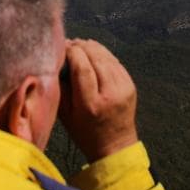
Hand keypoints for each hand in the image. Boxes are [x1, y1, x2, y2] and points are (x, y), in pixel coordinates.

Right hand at [58, 39, 138, 160]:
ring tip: (80, 45)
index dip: (72, 52)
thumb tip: (58, 62)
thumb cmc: (85, 133)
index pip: (82, 68)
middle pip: (96, 58)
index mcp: (91, 104)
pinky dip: (103, 54)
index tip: (62, 47)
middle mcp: (110, 94)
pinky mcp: (130, 85)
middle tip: (69, 43)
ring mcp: (124, 88)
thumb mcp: (65, 115)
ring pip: (107, 57)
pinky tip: (93, 52)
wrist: (115, 146)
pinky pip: (115, 62)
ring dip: (92, 47)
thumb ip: (61, 88)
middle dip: (81, 47)